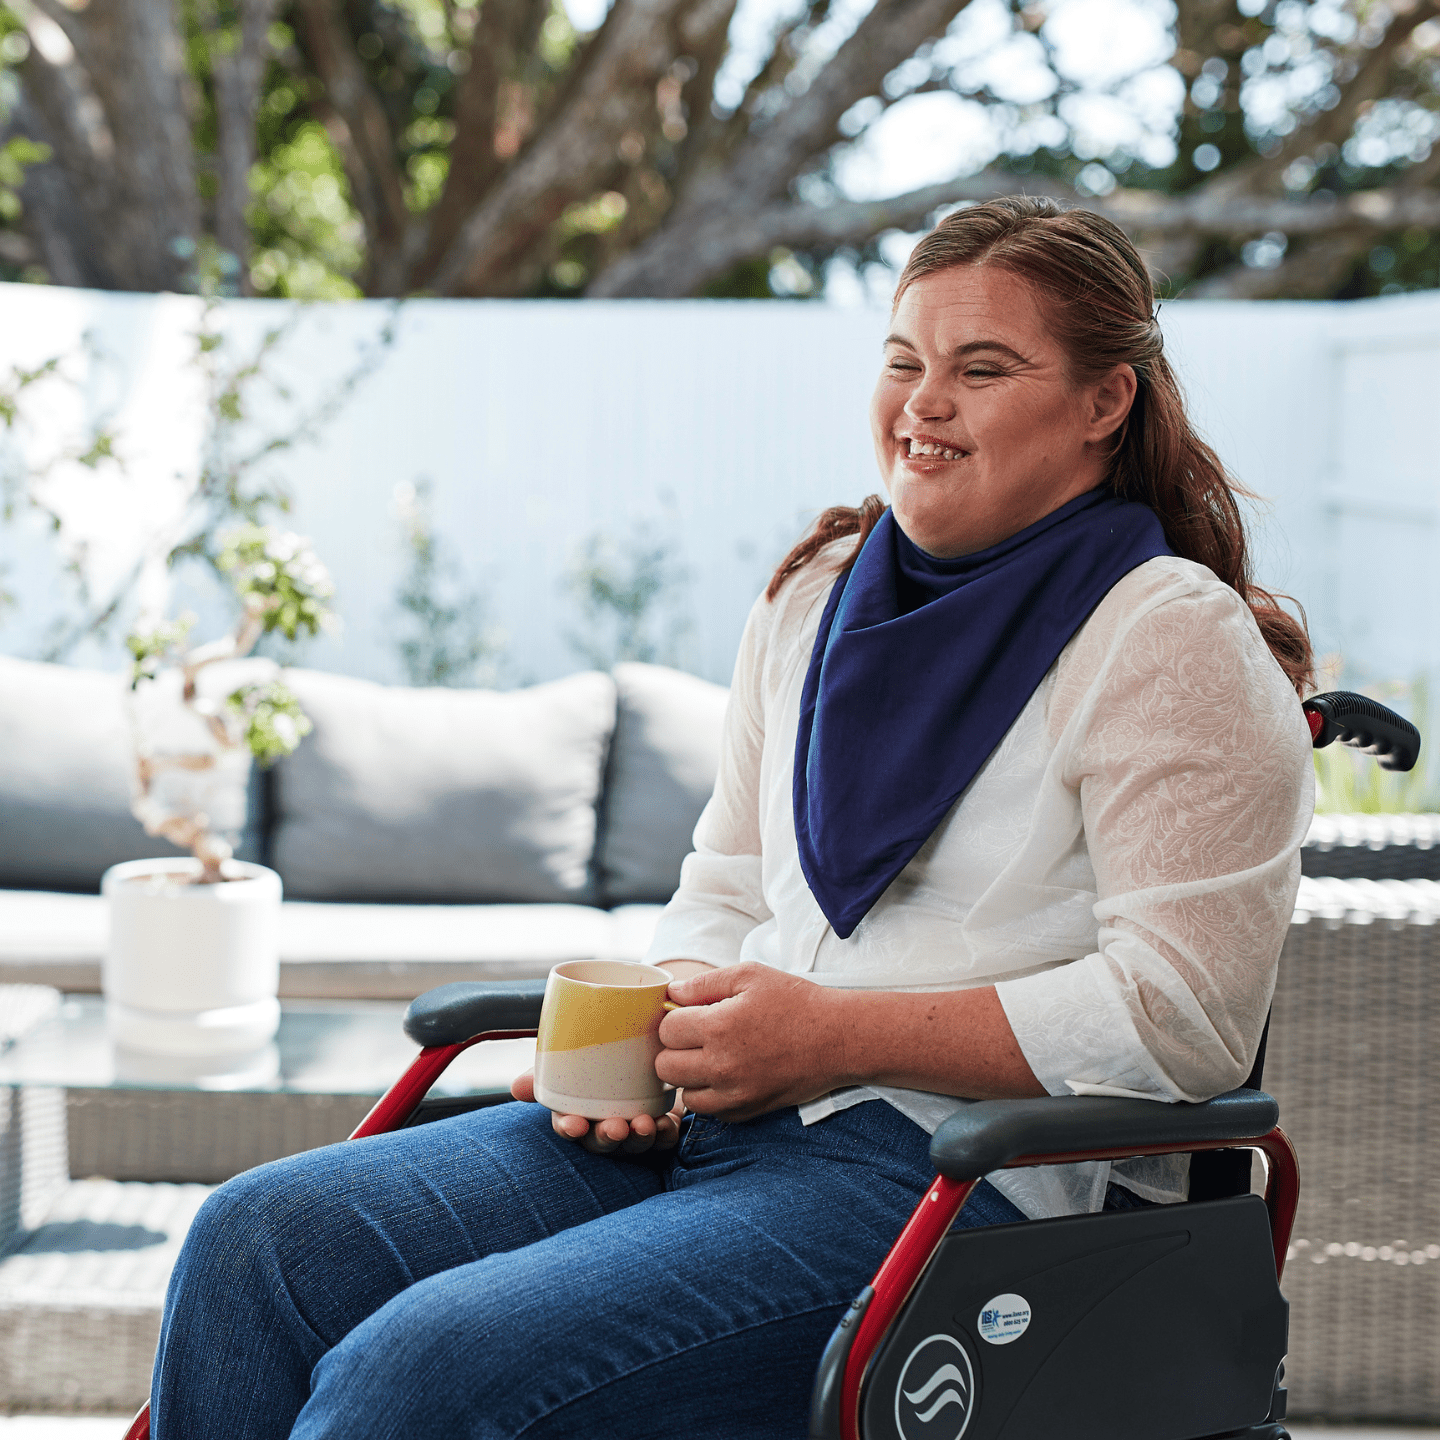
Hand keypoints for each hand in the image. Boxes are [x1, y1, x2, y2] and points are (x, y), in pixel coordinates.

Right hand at [508, 958, 710, 1153]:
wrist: (647, 1047)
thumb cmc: (602, 1057)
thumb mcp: (575, 1055)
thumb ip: (549, 1066)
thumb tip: (515, 1088)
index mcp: (579, 1110)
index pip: (568, 1125)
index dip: (569, 1127)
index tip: (574, 1124)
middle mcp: (604, 1123)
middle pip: (600, 1140)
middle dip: (606, 1137)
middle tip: (615, 1127)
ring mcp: (633, 1128)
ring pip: (633, 1143)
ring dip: (637, 1138)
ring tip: (644, 1124)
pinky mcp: (662, 1126)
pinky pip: (663, 1139)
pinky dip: (664, 1135)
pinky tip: (666, 1125)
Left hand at [656, 962, 846, 1121]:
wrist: (838, 1039)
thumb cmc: (796, 1002)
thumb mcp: (750, 975)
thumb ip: (704, 983)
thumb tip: (672, 994)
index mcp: (719, 1026)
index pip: (666, 1030)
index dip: (675, 1018)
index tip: (691, 1014)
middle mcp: (722, 1065)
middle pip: (664, 1067)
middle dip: (674, 1050)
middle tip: (695, 1037)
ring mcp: (734, 1093)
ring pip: (683, 1094)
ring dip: (689, 1077)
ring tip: (710, 1057)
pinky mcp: (747, 1111)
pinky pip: (709, 1111)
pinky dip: (711, 1096)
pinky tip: (728, 1075)